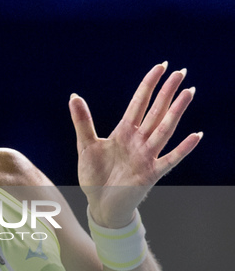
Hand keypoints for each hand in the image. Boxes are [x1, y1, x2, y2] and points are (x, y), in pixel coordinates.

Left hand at [69, 63, 201, 227]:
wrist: (99, 204)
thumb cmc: (95, 176)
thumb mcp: (85, 146)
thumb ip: (82, 121)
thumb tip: (74, 96)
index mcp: (124, 132)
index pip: (139, 103)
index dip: (149, 84)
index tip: (161, 66)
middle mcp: (138, 141)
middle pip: (156, 111)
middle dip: (168, 92)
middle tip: (181, 72)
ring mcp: (146, 156)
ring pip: (164, 130)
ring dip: (176, 112)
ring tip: (188, 93)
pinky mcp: (150, 174)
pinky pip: (170, 159)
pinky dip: (183, 148)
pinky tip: (196, 135)